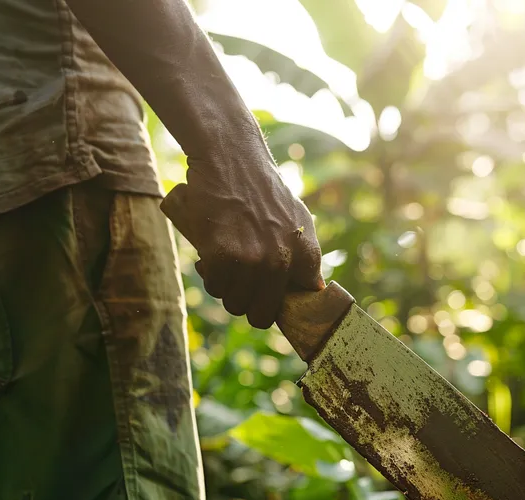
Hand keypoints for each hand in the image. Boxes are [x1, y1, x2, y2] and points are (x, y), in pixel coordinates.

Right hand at [160, 155, 324, 328]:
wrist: (233, 159)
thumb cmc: (264, 189)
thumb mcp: (299, 219)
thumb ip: (307, 256)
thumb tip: (313, 290)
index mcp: (306, 255)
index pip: (298, 305)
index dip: (280, 304)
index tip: (269, 298)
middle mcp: (282, 262)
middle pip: (261, 315)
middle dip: (249, 305)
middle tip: (241, 286)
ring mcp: (252, 261)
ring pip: (235, 304)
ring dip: (228, 291)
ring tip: (227, 267)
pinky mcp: (222, 256)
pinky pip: (215, 286)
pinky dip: (211, 278)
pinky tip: (212, 260)